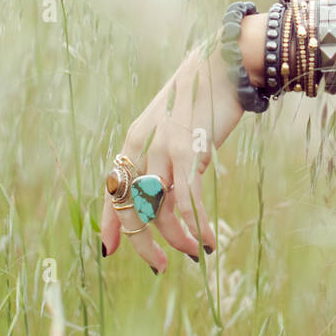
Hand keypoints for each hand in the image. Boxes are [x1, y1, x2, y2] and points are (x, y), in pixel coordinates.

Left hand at [99, 33, 242, 268]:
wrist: (225, 69)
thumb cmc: (202, 101)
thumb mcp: (173, 130)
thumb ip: (164, 160)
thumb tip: (169, 196)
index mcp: (134, 141)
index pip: (112, 189)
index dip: (111, 222)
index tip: (110, 251)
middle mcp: (142, 146)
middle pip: (132, 206)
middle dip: (143, 243)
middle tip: (158, 266)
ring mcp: (163, 148)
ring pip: (160, 209)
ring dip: (177, 239)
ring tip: (194, 252)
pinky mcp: (188, 151)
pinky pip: (187, 201)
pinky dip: (197, 226)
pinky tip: (209, 240)